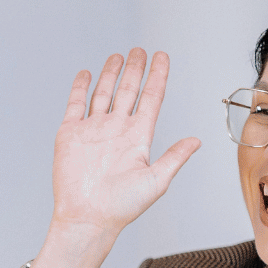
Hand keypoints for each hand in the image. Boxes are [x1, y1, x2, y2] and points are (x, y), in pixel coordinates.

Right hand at [49, 50, 199, 243]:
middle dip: (135, 69)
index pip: (151, 98)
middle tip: (140, 50)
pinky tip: (86, 74)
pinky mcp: (70, 134)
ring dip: (111, 74)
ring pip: (104, 93)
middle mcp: (117, 130)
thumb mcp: (156, 181)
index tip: (162, 56)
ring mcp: (93, 130)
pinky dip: (80, 88)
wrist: (87, 218)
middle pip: (129, 90)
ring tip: (118, 56)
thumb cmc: (122, 206)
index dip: (158, 76)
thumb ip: (174, 157)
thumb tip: (197, 141)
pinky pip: (75, 104)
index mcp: (138, 137)